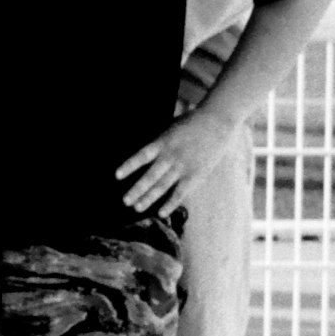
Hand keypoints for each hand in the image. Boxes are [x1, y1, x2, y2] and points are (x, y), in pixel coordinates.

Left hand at [115, 107, 240, 213]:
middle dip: (137, 189)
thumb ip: (156, 141)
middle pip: (151, 176)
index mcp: (163, 142)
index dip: (130, 165)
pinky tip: (161, 213)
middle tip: (125, 201)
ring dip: (149, 197)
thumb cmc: (190, 123)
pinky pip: (181, 191)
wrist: (217, 122)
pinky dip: (171, 203)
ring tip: (137, 207)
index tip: (117, 175)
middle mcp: (171, 156)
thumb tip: (141, 154)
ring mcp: (183, 166)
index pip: (142, 155)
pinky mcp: (195, 174)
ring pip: (163, 185)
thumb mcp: (169, 127)